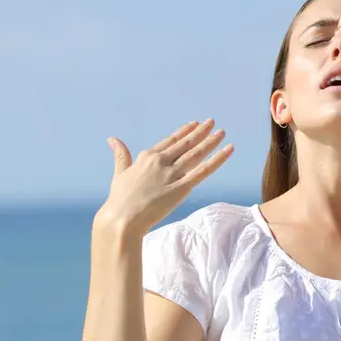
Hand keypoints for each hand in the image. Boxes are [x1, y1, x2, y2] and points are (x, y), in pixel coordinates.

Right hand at [94, 119, 232, 234]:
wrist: (123, 218)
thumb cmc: (119, 199)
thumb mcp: (120, 172)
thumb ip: (121, 155)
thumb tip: (112, 138)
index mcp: (147, 157)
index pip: (171, 141)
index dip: (184, 132)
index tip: (195, 124)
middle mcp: (161, 161)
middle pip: (186, 143)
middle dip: (201, 132)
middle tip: (212, 122)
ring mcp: (173, 174)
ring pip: (196, 153)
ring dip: (210, 141)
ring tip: (221, 132)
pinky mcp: (182, 187)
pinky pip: (204, 170)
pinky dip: (218, 159)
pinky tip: (228, 149)